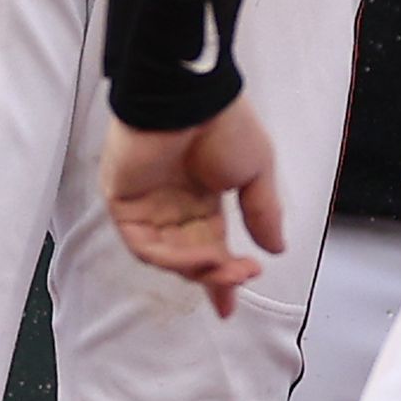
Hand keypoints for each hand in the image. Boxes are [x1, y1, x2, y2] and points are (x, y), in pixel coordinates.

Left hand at [102, 97, 285, 316]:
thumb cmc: (224, 122)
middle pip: (190, 257)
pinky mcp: (123, 200)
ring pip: (167, 256)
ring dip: (197, 269)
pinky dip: (169, 257)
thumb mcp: (257, 170)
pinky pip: (143, 244)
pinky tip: (198, 258)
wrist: (190, 94)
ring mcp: (146, 204)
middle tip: (241, 279)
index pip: (210, 247)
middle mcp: (173, 205)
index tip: (232, 306)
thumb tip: (277, 248)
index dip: (221, 276)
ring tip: (226, 268)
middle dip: (216, 275)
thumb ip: (263, 212)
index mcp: (202, 197)